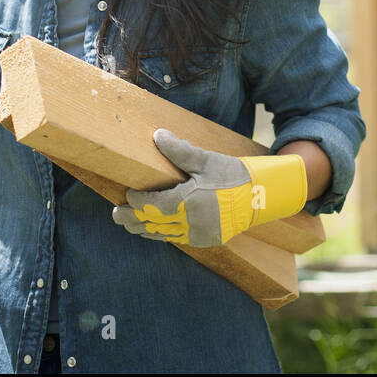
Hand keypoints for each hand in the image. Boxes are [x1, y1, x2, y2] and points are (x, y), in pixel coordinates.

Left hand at [112, 128, 306, 246]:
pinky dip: (162, 235)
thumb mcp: (205, 160)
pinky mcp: (205, 241)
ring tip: (129, 224)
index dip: (137, 201)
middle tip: (116, 214)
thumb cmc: (231, 175)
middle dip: (131, 219)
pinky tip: (153, 230)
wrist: (259, 196)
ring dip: (144, 229)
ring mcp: (198, 234)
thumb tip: (157, 135)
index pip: (153, 205)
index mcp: (188, 202)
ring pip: (162, 235)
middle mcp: (190, 222)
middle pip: (152, 224)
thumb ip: (179, 150)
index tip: (127, 194)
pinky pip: (177, 240)